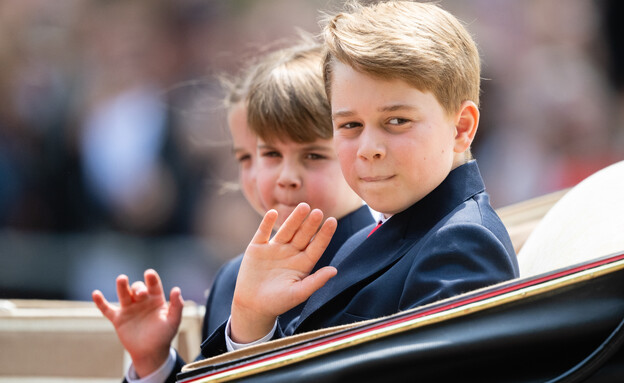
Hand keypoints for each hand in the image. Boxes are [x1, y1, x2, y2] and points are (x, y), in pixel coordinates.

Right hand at [92, 269, 182, 377]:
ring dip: (122, 286)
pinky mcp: (118, 319)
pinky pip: (107, 309)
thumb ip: (177, 306)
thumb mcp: (173, 321)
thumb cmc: (164, 335)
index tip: (149, 274)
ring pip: (124, 294)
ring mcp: (129, 308)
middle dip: (138, 288)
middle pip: (138, 288)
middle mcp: (141, 301)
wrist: (151, 352)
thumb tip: (176, 289)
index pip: (153, 285)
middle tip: (141, 294)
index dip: (151, 278)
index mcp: (155, 299)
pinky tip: (95, 294)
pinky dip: (100, 302)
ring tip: (122, 279)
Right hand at [230, 203, 336, 342]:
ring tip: (303, 207)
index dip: (324, 234)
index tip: (333, 221)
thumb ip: (315, 281)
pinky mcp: (257, 248)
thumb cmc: (278, 303)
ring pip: (286, 230)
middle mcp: (291, 253)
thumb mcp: (298, 293)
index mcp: (303, 263)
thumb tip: (335, 270)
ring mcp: (274, 248)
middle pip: (303, 235)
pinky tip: (273, 213)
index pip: (316, 246)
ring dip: (294, 219)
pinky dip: (267, 223)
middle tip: (318, 212)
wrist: (252, 306)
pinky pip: (263, 232)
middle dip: (310, 224)